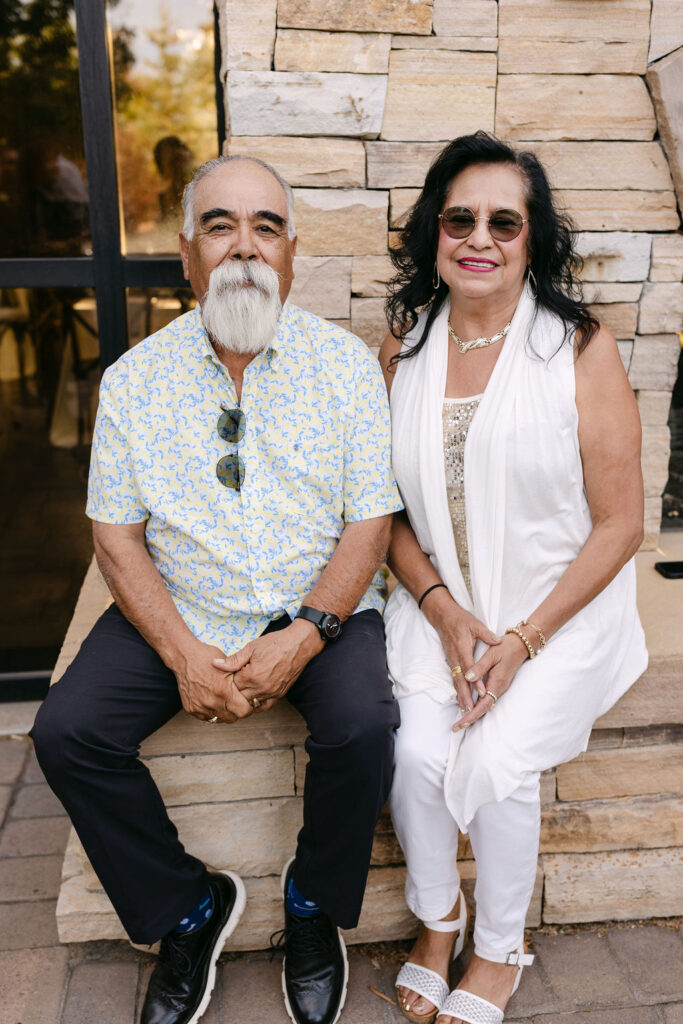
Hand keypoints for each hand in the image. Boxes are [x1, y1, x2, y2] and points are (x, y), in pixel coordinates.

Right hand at [173, 639, 253, 722]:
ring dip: (223, 713)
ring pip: (218, 719)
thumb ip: (240, 682)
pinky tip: (212, 701)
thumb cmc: (206, 658)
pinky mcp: (191, 709)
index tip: (247, 703)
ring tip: (223, 701)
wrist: (184, 657)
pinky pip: (205, 717)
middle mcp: (211, 702)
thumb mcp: (229, 666)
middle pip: (232, 718)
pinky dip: (210, 711)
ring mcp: (200, 707)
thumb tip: (251, 691)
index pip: (244, 712)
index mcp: (224, 691)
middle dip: (236, 711)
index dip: (248, 708)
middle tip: (236, 702)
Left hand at [212, 619, 323, 710]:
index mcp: (252, 676)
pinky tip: (252, 698)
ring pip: (250, 704)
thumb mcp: (251, 648)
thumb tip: (215, 664)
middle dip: (234, 690)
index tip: (228, 674)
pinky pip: (264, 706)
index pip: (231, 686)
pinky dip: (256, 704)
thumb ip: (233, 660)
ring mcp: (271, 693)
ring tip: (242, 688)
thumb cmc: (276, 643)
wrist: (298, 645)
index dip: (228, 680)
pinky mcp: (279, 695)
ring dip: (244, 697)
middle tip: (233, 681)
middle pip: (239, 697)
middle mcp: (261, 688)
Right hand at [424, 590, 500, 711]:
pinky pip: (454, 679)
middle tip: (471, 710)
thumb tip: (499, 640)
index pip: (469, 667)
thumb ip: (486, 634)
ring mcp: (451, 660)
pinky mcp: (450, 662)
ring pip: (456, 682)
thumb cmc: (460, 620)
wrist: (443, 617)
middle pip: (460, 680)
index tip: (482, 692)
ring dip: (461, 696)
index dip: (475, 681)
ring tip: (466, 711)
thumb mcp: (475, 623)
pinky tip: (461, 699)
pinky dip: (458, 690)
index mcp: (462, 647)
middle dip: (465, 696)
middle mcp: (455, 657)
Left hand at [452, 632, 529, 730]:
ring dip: (473, 714)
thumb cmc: (506, 648)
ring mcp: (499, 687)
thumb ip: (479, 667)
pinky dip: (477, 706)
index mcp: (496, 682)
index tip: (461, 723)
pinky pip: (487, 699)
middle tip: (455, 728)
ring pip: (485, 705)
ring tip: (459, 722)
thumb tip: (467, 678)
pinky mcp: (498, 684)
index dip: (471, 715)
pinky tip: (469, 707)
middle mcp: (499, 688)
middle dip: (469, 719)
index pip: (483, 705)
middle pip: (483, 709)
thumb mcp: (491, 655)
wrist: (521, 644)